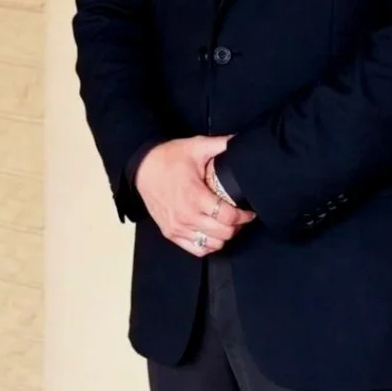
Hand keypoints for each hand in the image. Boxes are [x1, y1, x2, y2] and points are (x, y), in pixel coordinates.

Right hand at [134, 136, 256, 256]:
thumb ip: (221, 144)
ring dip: (224, 236)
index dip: (243, 216)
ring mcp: (178, 227)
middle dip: (237, 226)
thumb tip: (240, 140)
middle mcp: (186, 216)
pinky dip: (209, 245)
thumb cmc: (169, 157)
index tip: (249, 211)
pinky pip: (196, 249)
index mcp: (195, 196)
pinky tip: (213, 233)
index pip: (227, 217)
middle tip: (242, 217)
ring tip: (228, 224)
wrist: (142, 168)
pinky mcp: (171, 233)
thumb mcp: (196, 146)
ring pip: (212, 244)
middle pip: (223, 233)